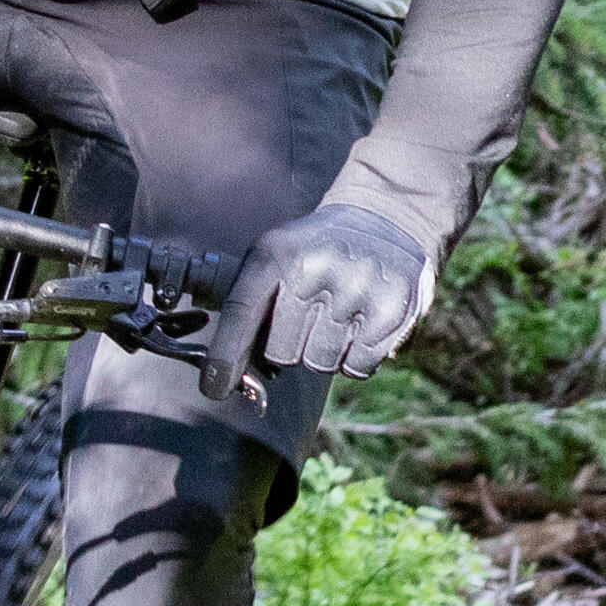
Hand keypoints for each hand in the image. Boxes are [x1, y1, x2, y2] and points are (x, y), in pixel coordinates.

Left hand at [226, 198, 440, 378]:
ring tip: (339, 315)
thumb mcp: (275, 256)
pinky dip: (356, 357)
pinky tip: (362, 325)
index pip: (240, 314)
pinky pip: (357, 368)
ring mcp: (357, 289)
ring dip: (325, 351)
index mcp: (277, 253)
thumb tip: (227, 376)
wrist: (384, 217)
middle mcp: (316, 269)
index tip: (214, 388)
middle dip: (290, 346)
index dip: (224, 358)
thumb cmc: (316, 250)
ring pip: (320, 363)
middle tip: (309, 316)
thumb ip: (249, 308)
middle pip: (281, 353)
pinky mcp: (392, 311)